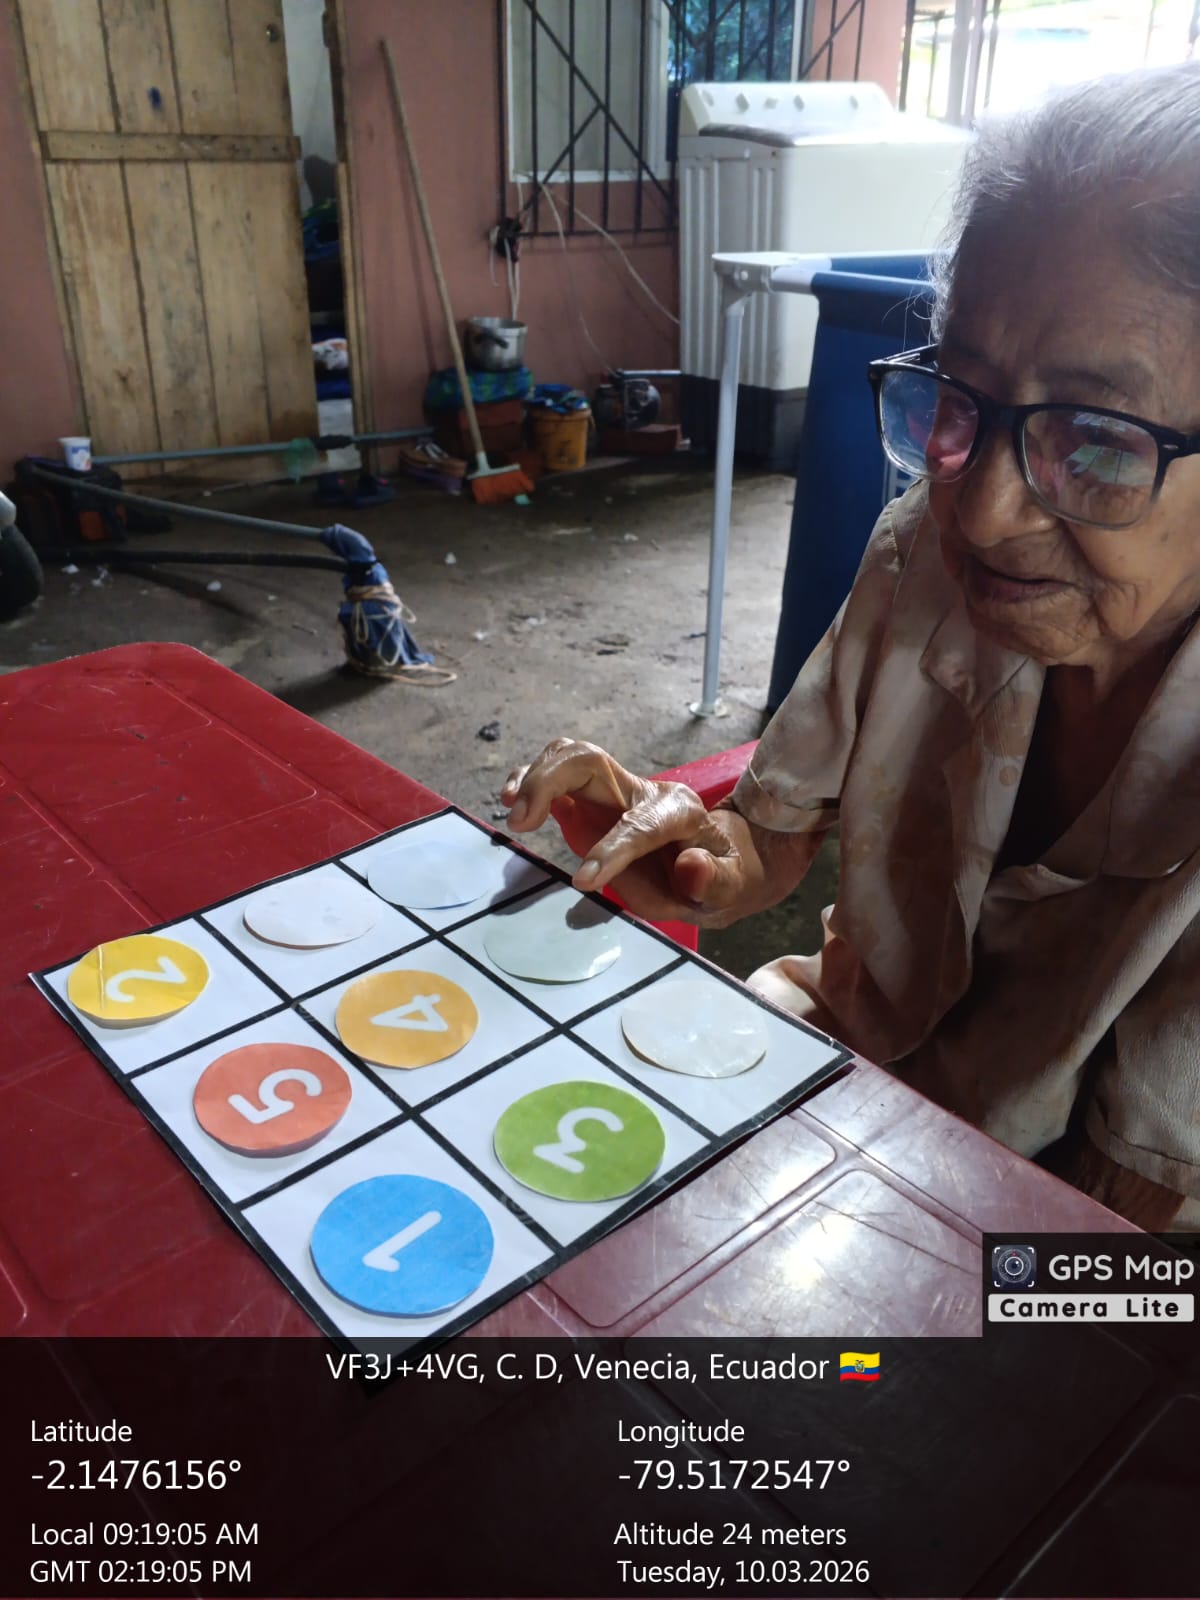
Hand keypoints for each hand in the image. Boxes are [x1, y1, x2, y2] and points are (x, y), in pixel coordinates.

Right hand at [500, 738, 748, 923]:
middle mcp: (644, 793)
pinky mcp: (591, 801)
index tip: (583, 881)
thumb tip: (692, 867)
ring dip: (535, 777)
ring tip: (516, 815)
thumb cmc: (722, 878)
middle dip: (551, 782)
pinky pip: (556, 773)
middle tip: (521, 822)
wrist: (718, 861)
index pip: (641, 823)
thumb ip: (716, 881)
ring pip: (570, 758)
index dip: (611, 849)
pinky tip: (514, 803)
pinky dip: (530, 781)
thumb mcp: (733, 888)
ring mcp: (614, 793)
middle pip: (592, 762)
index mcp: (681, 813)